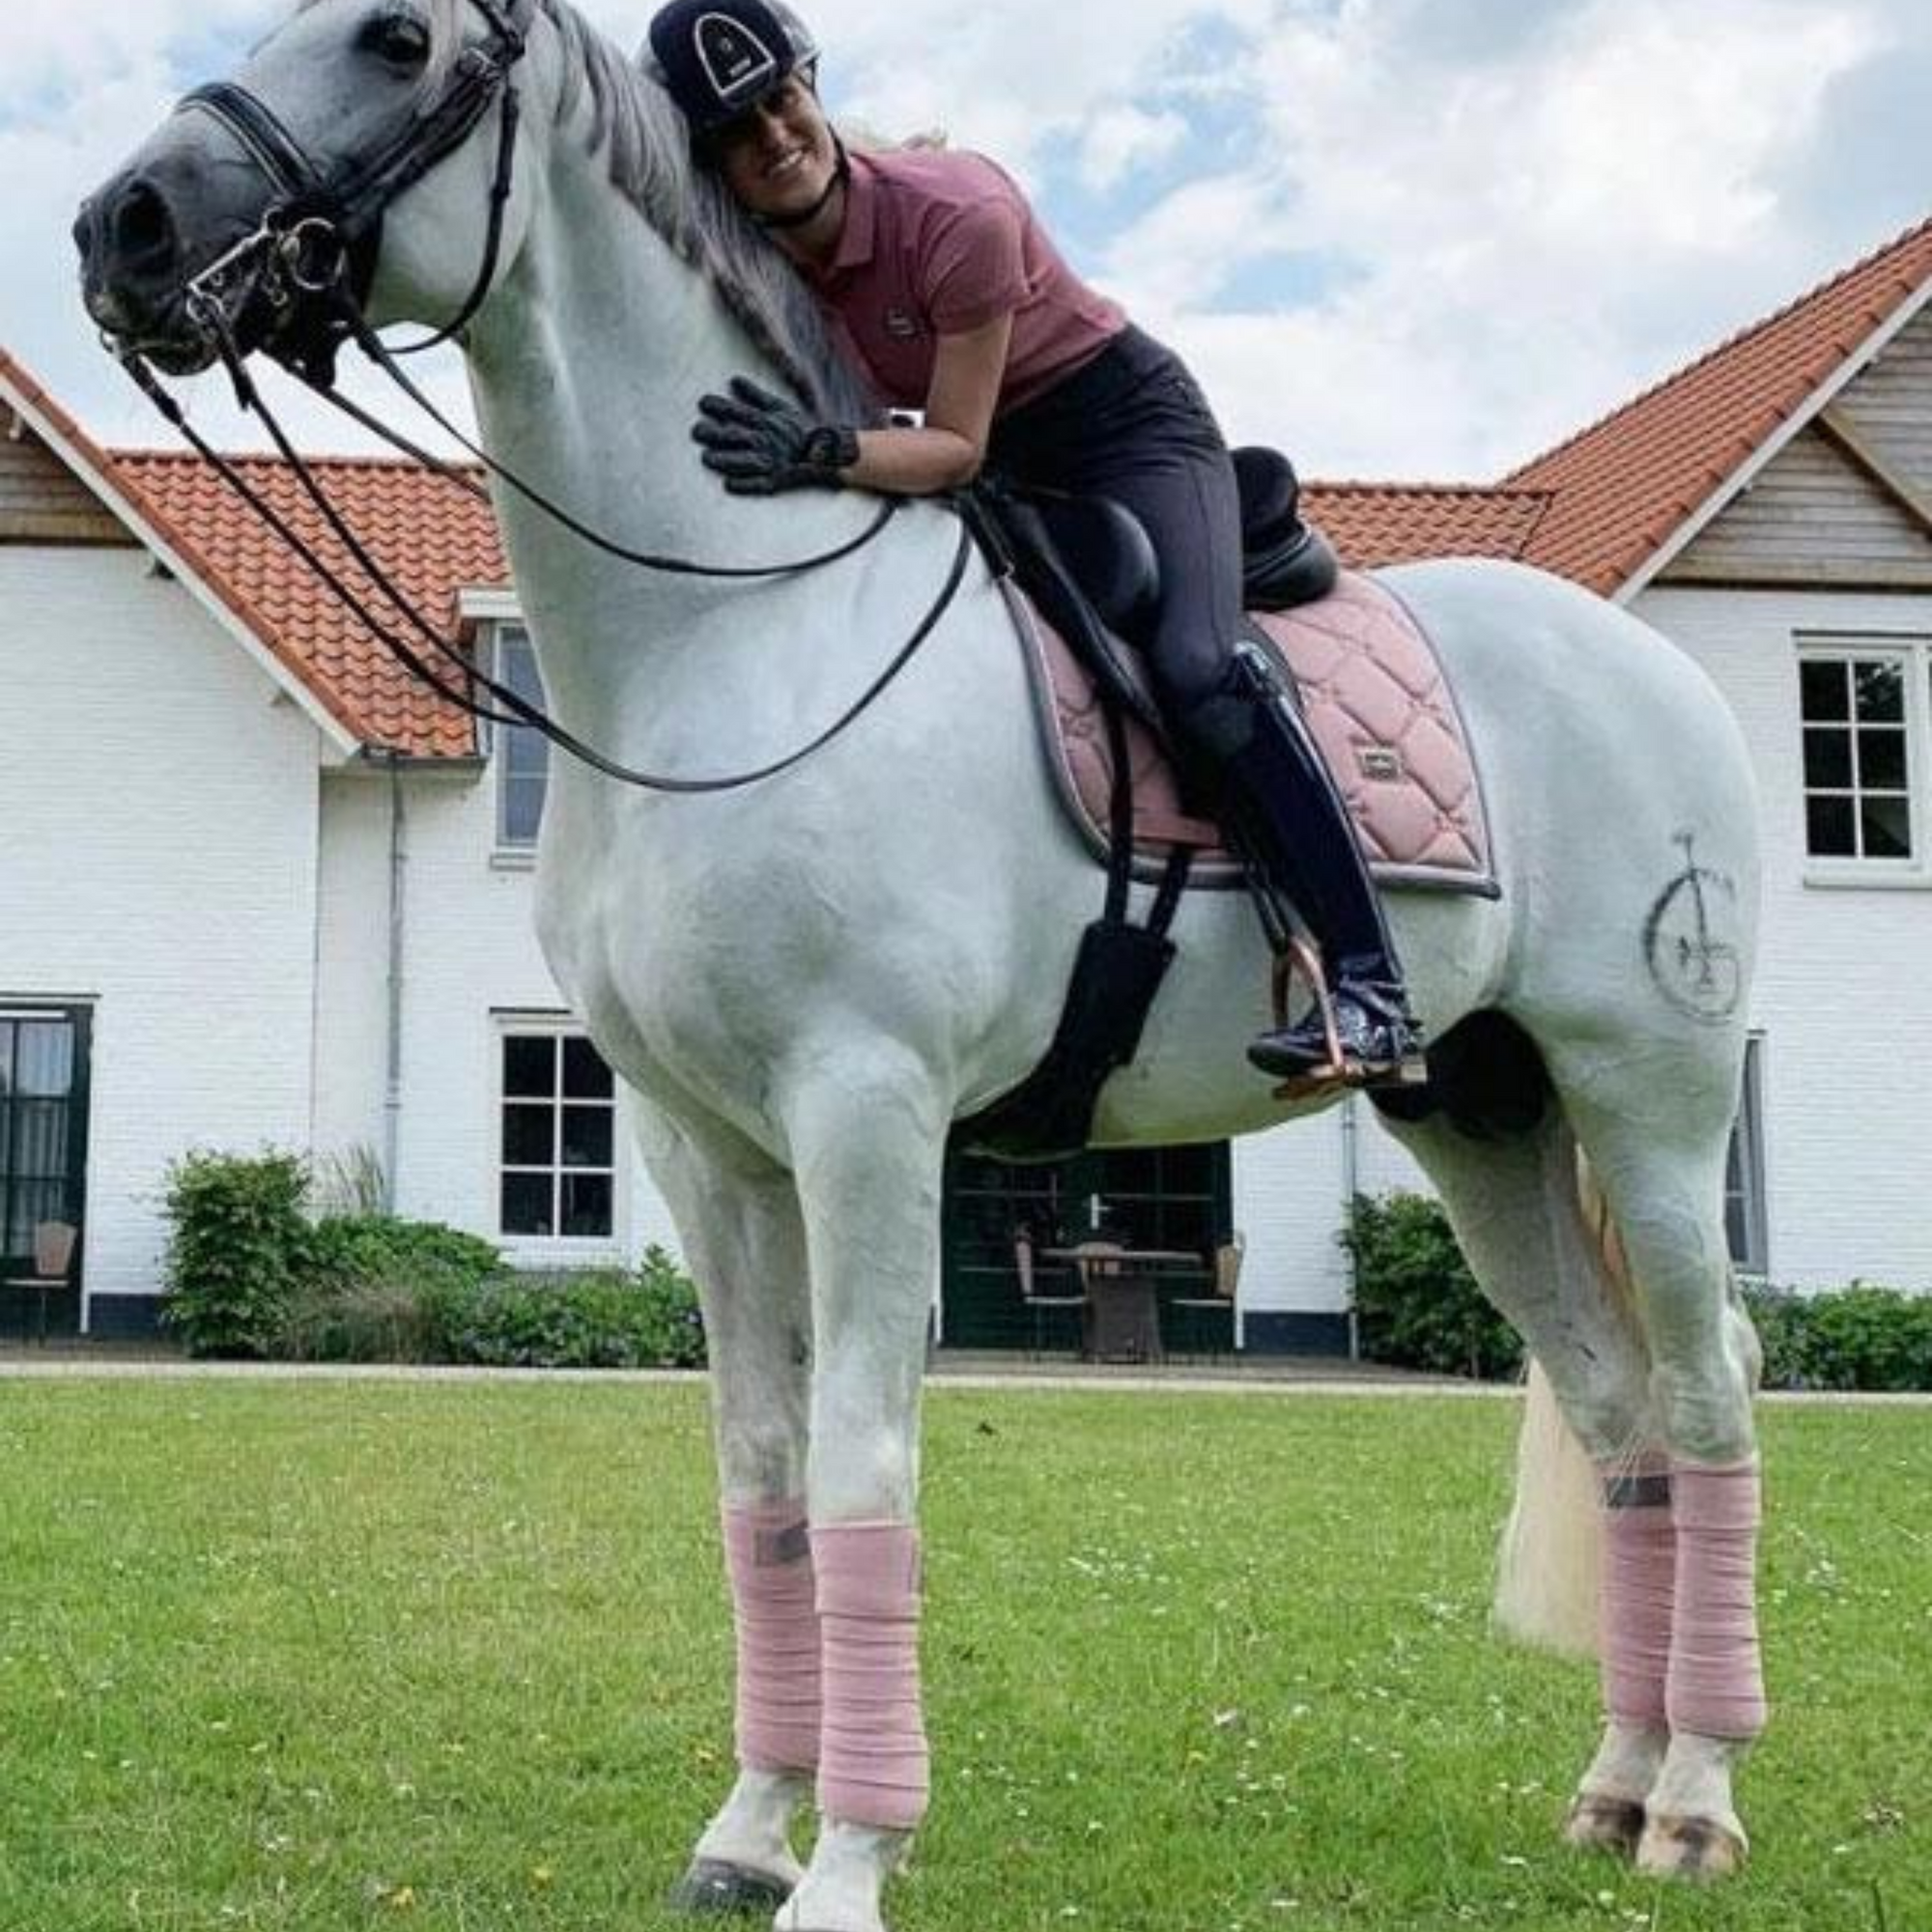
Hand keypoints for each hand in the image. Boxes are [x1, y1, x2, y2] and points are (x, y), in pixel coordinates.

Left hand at [691, 376, 858, 493]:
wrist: (827, 452)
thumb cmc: (799, 429)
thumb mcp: (778, 408)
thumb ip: (755, 395)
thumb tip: (733, 380)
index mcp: (765, 422)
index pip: (739, 412)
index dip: (719, 407)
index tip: (702, 403)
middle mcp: (766, 440)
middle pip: (737, 436)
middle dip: (715, 433)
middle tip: (696, 431)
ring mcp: (771, 461)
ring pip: (744, 460)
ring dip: (725, 459)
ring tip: (707, 458)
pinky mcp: (777, 481)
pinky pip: (759, 484)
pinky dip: (745, 485)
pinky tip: (729, 485)